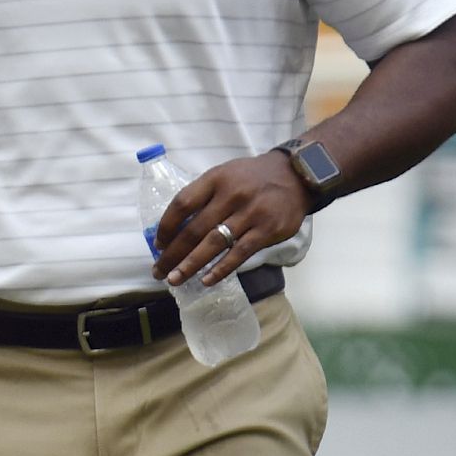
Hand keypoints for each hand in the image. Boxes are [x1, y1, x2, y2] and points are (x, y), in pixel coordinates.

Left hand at [150, 152, 306, 287]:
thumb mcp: (224, 175)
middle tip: (158, 271)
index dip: (166, 227)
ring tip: (174, 279)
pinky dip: (221, 269)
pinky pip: (239, 254)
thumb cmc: (252, 179)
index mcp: (215, 180)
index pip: (182, 204)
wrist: (297, 175)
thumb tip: (173, 229)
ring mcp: (250, 213)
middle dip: (172, 254)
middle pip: (194, 229)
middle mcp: (231, 195)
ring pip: (213, 244)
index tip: (158, 245)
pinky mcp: (267, 230)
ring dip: (191, 265)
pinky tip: (206, 280)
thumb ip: (202, 196)